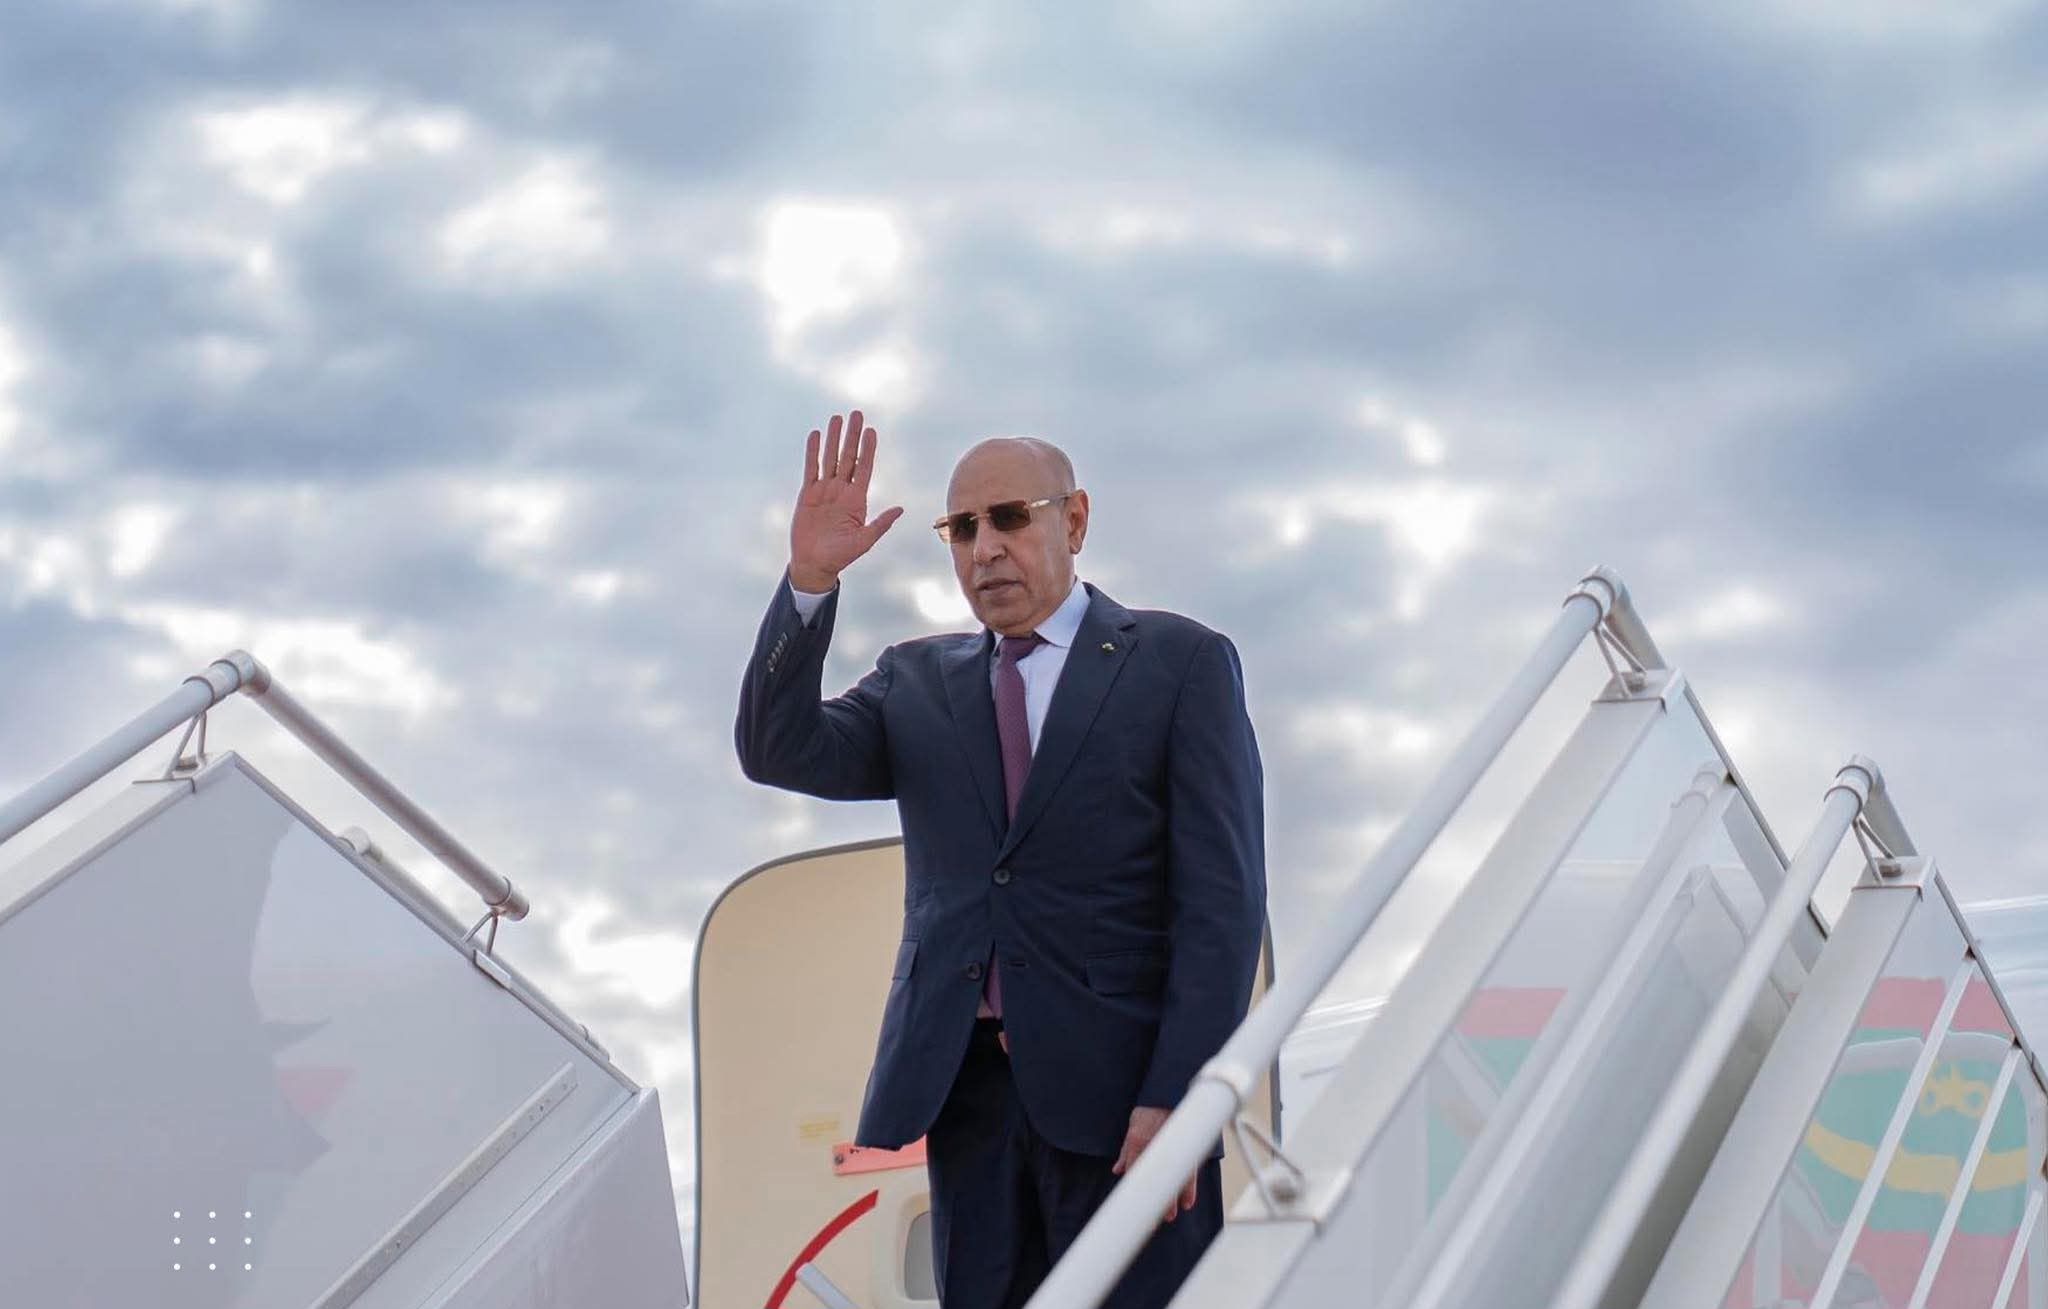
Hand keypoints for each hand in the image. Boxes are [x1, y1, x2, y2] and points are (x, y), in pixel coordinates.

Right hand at [788, 410, 903, 592]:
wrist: (814, 563)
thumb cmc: (841, 556)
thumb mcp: (864, 541)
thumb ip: (880, 524)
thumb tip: (900, 509)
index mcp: (857, 500)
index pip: (865, 468)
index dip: (868, 449)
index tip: (872, 431)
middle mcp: (842, 491)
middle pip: (848, 457)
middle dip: (852, 436)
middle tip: (856, 414)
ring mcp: (825, 491)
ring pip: (830, 458)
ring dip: (834, 438)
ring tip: (837, 418)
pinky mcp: (808, 494)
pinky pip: (811, 469)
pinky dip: (813, 452)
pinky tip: (816, 435)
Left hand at [1112, 1106, 1199, 1223]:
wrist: (1166, 1094)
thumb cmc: (1147, 1112)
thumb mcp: (1131, 1129)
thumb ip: (1125, 1152)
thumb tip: (1118, 1171)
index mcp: (1137, 1143)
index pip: (1134, 1173)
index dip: (1134, 1194)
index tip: (1133, 1210)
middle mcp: (1153, 1147)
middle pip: (1152, 1181)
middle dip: (1152, 1201)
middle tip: (1151, 1221)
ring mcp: (1170, 1148)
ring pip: (1170, 1180)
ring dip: (1171, 1199)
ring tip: (1170, 1215)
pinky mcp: (1184, 1147)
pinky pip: (1187, 1171)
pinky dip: (1187, 1188)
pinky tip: (1187, 1201)